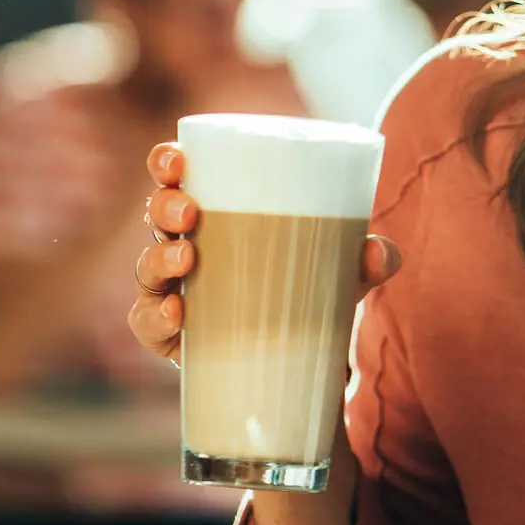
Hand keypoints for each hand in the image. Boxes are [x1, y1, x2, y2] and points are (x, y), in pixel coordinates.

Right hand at [127, 141, 401, 363]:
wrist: (302, 366)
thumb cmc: (308, 292)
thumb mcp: (342, 272)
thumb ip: (366, 260)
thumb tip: (378, 252)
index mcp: (216, 213)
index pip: (177, 176)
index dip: (166, 162)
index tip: (178, 158)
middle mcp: (186, 247)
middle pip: (156, 215)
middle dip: (162, 205)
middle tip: (188, 213)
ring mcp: (175, 293)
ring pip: (146, 267)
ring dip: (159, 258)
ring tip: (186, 260)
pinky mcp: (174, 339)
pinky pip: (147, 323)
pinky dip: (156, 316)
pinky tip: (178, 313)